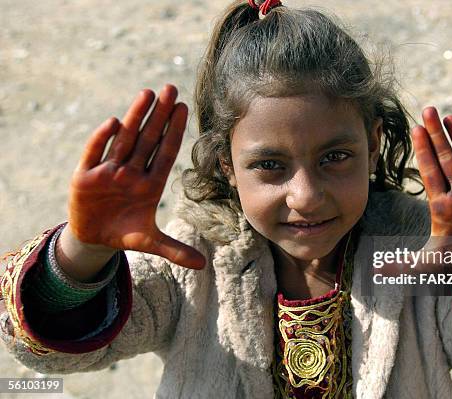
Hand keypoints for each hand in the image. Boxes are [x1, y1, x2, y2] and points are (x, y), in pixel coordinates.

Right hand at [67, 84, 205, 269]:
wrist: (94, 238)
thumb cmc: (125, 232)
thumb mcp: (150, 242)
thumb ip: (175, 250)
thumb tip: (203, 265)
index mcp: (150, 183)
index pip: (166, 152)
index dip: (175, 132)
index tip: (184, 108)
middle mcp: (131, 172)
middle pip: (148, 139)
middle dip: (159, 115)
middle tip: (171, 89)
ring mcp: (109, 172)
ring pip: (124, 140)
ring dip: (135, 118)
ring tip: (148, 94)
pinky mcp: (85, 177)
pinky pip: (94, 154)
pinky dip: (102, 140)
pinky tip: (115, 122)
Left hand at [411, 107, 451, 275]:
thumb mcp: (430, 263)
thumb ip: (405, 265)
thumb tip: (375, 271)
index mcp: (442, 205)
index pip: (430, 172)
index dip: (423, 150)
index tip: (414, 129)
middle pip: (446, 159)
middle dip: (437, 135)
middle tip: (427, 110)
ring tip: (449, 118)